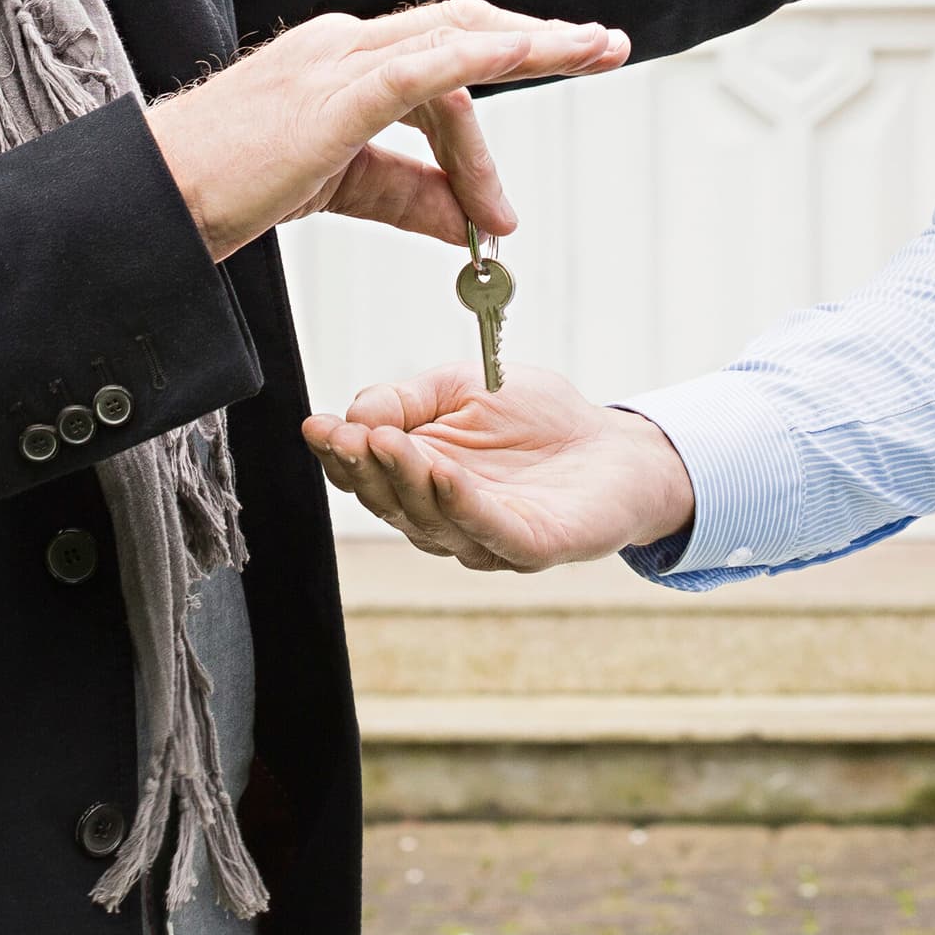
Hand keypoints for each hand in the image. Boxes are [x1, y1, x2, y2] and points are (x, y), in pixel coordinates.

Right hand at [145, 1, 627, 262]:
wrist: (152, 200)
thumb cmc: (224, 188)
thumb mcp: (338, 190)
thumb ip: (411, 198)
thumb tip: (477, 226)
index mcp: (341, 60)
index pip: (442, 64)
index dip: (501, 100)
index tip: (543, 132)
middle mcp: (345, 44)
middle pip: (464, 29)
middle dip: (542, 36)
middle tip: (607, 46)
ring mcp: (339, 60)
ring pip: (458, 41)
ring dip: (534, 49)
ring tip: (592, 55)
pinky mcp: (335, 93)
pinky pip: (426, 64)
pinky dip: (486, 54)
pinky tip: (533, 50)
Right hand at [302, 363, 698, 571]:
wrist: (618, 446)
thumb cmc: (541, 419)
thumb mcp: (465, 389)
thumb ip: (410, 400)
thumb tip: (355, 412)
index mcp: (422, 481)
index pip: (368, 475)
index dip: (340, 455)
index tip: (316, 426)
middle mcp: (445, 519)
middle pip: (391, 503)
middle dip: (363, 468)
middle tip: (344, 436)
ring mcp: (486, 539)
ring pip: (432, 520)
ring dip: (404, 481)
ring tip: (384, 442)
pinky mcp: (531, 545)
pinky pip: (489, 529)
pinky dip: (461, 503)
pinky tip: (441, 472)